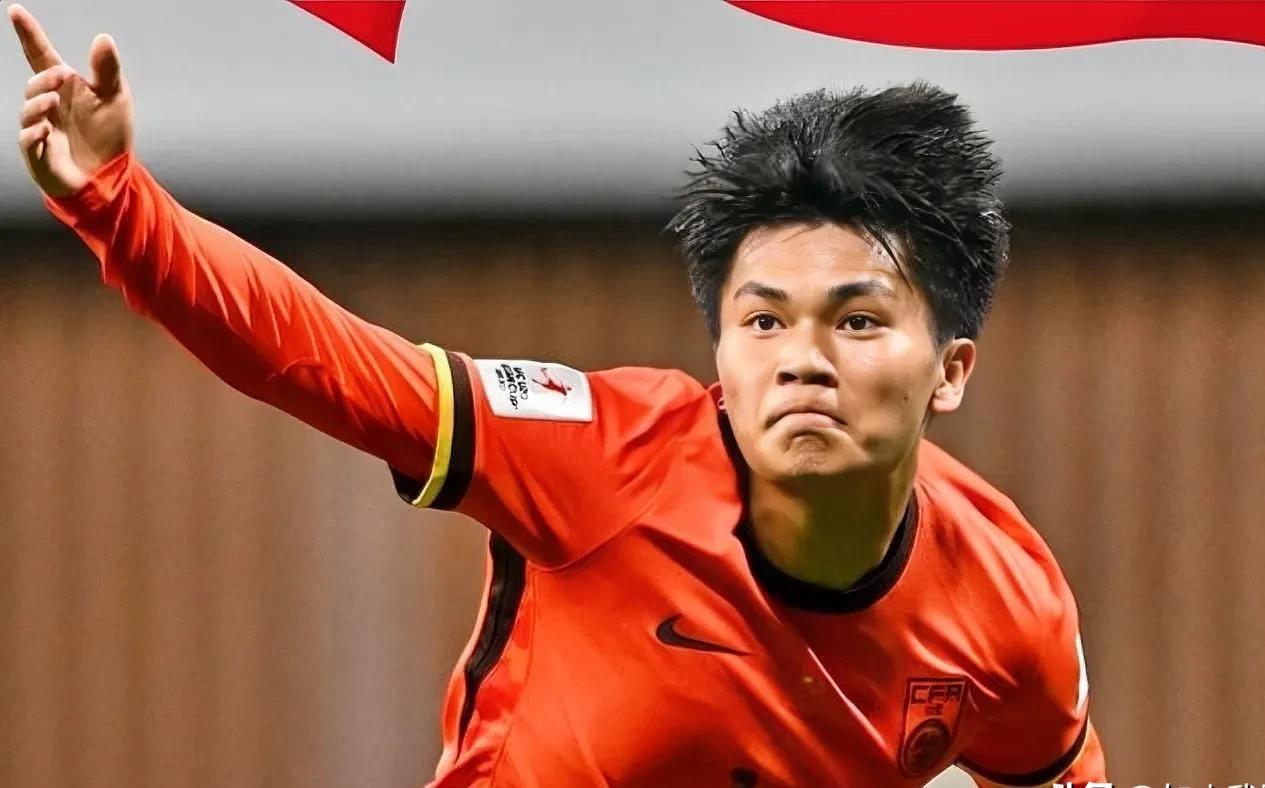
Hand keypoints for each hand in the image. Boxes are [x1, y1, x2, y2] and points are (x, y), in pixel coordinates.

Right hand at [9, 3, 132, 197]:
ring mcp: (41, 129)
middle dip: (43, 78)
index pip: (40, 55)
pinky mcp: (41, 156)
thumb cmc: (109, 135)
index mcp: (64, 88)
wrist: (112, 176)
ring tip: (53, 102)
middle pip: (34, 84)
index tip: (16, 11)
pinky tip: (45, 129)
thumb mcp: (115, 99)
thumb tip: (103, 37)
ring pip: (28, 112)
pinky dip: (33, 133)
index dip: (29, 34)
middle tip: (60, 75)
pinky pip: (28, 142)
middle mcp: (48, 106)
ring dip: (38, 104)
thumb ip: (107, 69)